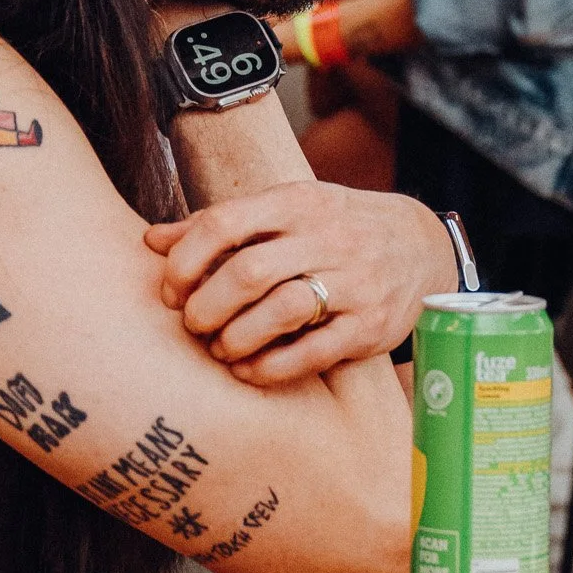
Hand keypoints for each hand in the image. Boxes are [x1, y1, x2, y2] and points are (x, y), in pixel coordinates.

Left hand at [145, 181, 449, 382]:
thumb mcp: (286, 211)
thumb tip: (150, 240)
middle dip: (206, 306)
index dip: (185, 261)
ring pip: (281, 311)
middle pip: (248, 272)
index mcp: (298, 202)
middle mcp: (328, 237)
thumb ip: (220, 226)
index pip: (225, 222)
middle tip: (193, 325)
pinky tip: (248, 370)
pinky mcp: (370, 326)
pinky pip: (313, 352)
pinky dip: (270, 367)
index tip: (172, 290)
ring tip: (220, 348)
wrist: (422, 246)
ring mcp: (354, 282)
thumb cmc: (334, 229)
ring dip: (236, 338)